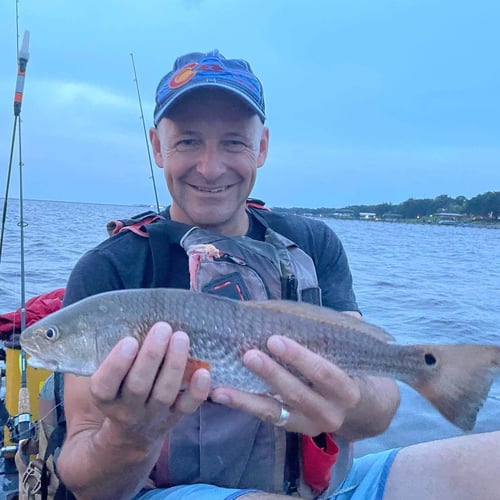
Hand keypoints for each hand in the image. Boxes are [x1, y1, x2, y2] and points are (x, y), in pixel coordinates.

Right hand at [89, 322, 210, 447]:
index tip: (129, 341)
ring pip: (164, 393)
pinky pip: (188, 407)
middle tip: (162, 328)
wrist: (132, 433)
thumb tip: (127, 317)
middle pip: (138, 386)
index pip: (104, 385)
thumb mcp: (108, 378)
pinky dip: (197, 391)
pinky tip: (204, 371)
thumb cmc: (120, 389)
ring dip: (174, 364)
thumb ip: (114, 355)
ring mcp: (154, 414)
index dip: (116, 364)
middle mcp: (128, 409)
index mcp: (106, 397)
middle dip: (151, 356)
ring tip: (181, 337)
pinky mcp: (175, 417)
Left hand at [211, 335, 360, 436]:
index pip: (323, 373)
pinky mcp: (291, 428)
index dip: (299, 357)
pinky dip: (243, 405)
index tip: (274, 340)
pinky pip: (265, 417)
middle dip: (271, 374)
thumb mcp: (352, 352)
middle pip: (297, 393)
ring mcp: (309, 425)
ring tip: (221, 387)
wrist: (362, 408)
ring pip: (275, 411)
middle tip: (248, 355)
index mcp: (347, 390)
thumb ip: (343, 330)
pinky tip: (221, 395)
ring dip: (247, 398)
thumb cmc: (349, 368)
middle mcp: (330, 413)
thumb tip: (338, 310)